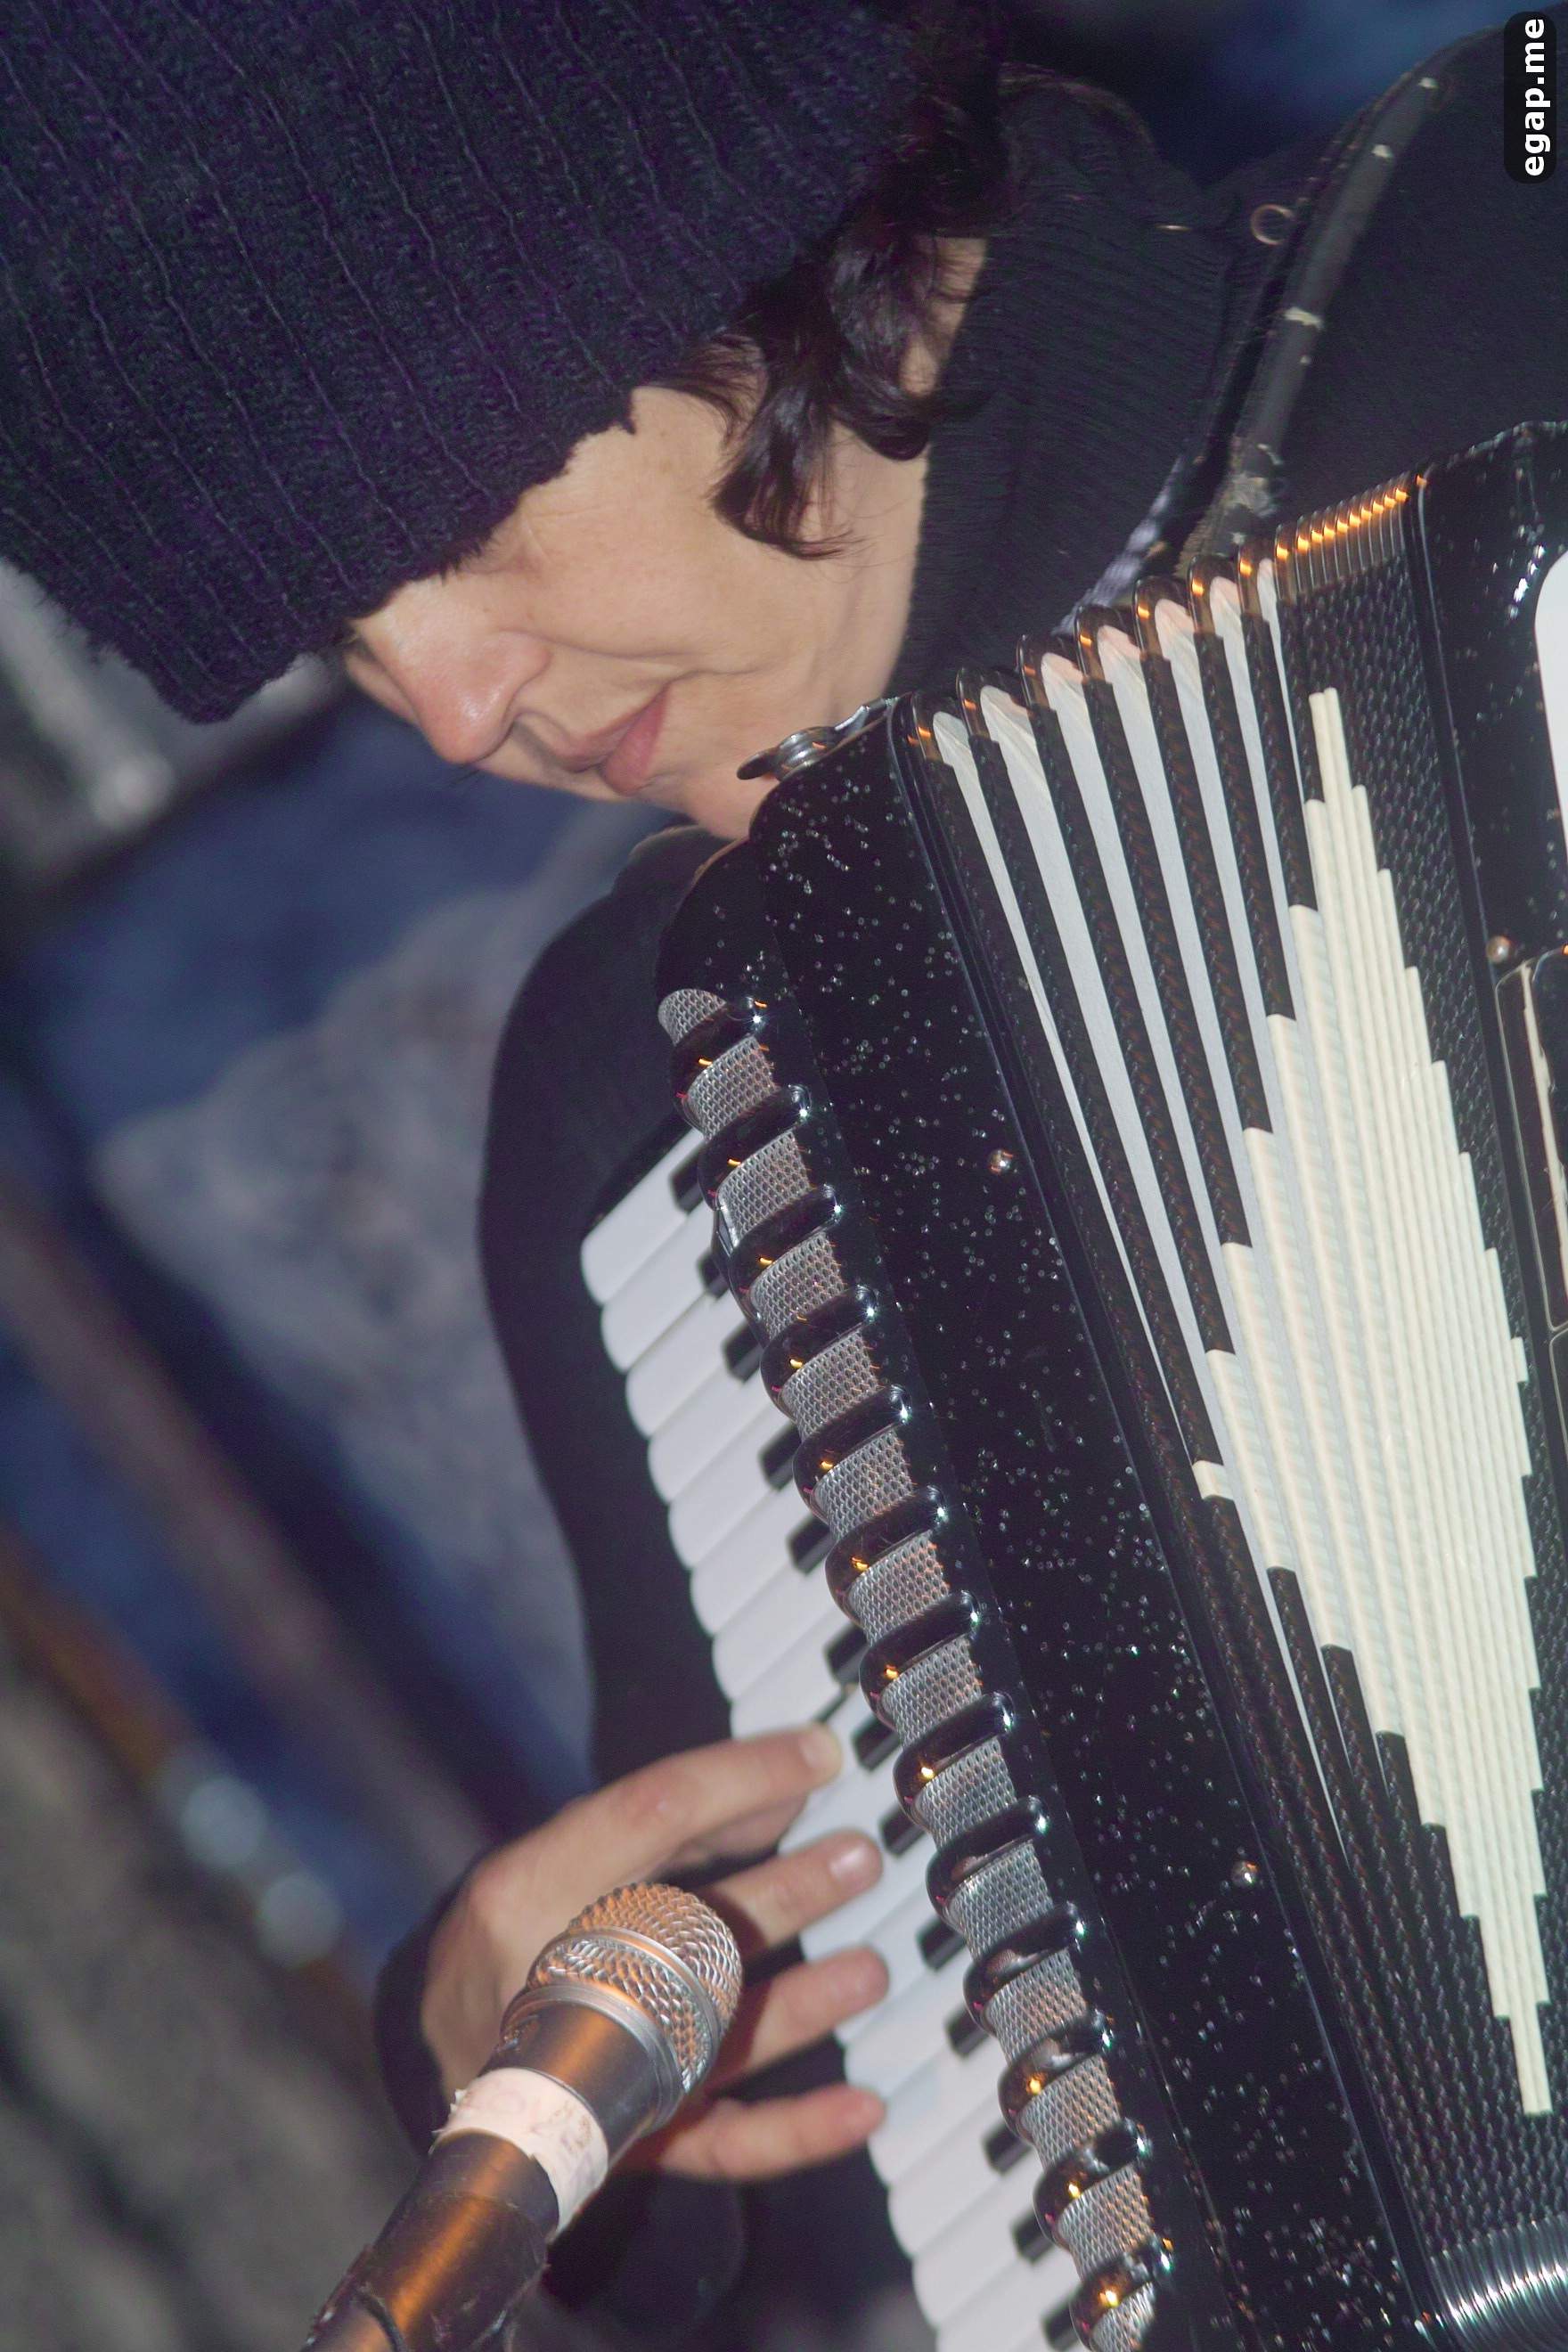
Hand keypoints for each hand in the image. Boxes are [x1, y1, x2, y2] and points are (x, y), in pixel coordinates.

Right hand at [421, 1723, 888, 2179]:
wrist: (444, 2049)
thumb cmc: (521, 1936)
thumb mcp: (568, 1854)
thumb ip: (664, 1824)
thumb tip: (785, 1784)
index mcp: (526, 1892)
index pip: (649, 1813)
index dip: (743, 1775)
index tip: (820, 1752)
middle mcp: (554, 1979)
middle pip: (686, 1929)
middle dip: (786, 1893)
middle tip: (860, 1858)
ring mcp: (593, 2064)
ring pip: (711, 2034)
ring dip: (804, 2004)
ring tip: (870, 1969)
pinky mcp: (629, 2136)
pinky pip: (720, 2143)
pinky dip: (798, 2130)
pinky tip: (864, 2107)